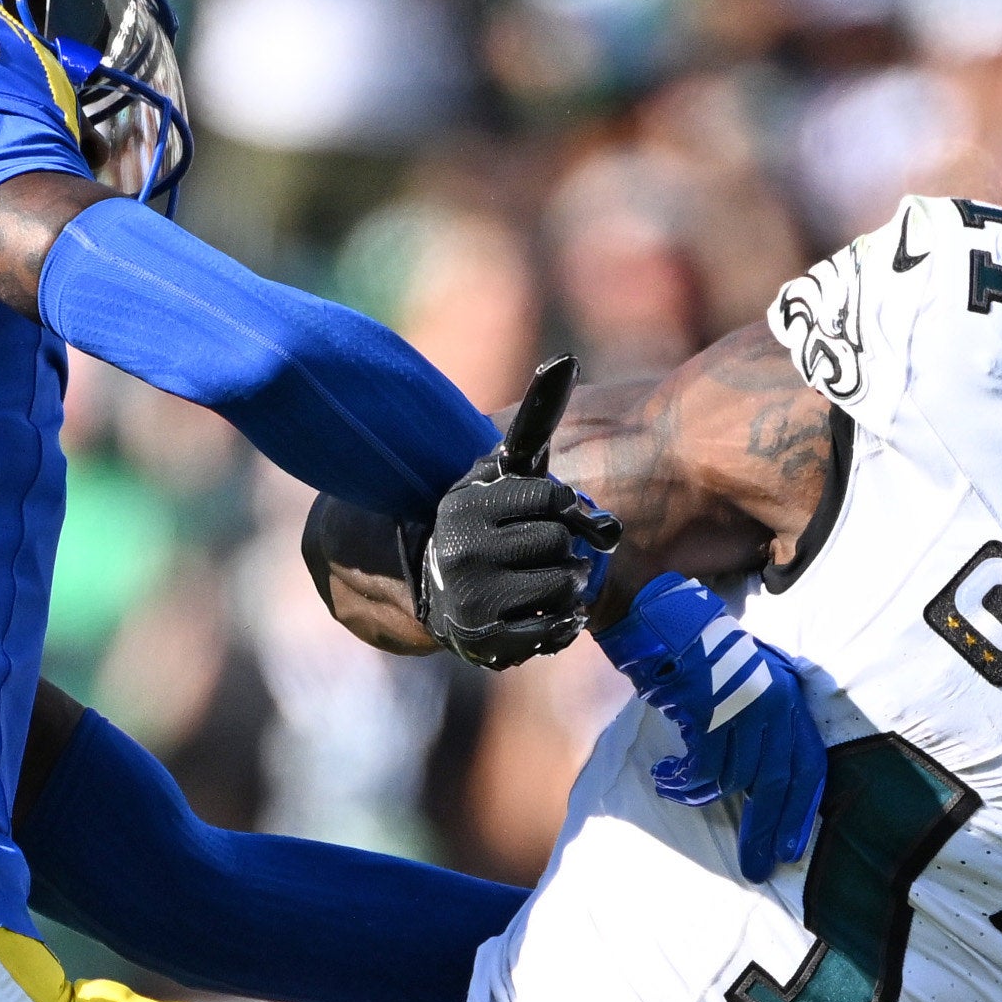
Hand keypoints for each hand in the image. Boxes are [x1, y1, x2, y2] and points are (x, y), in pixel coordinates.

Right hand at [412, 352, 617, 668]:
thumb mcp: (499, 472)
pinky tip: (548, 611)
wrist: (435, 590)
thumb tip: (565, 360)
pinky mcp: (488, 641)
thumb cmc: (484, 522)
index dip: (560, 507)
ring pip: (565, 584)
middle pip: (561, 543)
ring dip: (566, 584)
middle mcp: (462, 551)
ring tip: (540, 580)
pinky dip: (564, 620)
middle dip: (561, 546)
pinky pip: (557, 628)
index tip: (544, 512)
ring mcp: (474, 599)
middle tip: (539, 551)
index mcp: (465, 505)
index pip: (552, 498)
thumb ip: (532, 422)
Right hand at [617, 573, 825, 879]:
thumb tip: (757, 786)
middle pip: (777, 781)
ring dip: (702, 795)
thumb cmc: (699, 656)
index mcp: (788, 698)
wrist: (662, 620)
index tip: (791, 850)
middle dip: (765, 829)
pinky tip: (667, 779)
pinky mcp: (711, 708)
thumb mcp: (743, 688)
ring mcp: (744, 704)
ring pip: (734, 778)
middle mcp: (774, 701)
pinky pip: (703, 767)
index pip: (808, 765)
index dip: (800, 811)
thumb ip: (756, 730)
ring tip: (678, 789)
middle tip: (756, 868)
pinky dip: (685, 782)